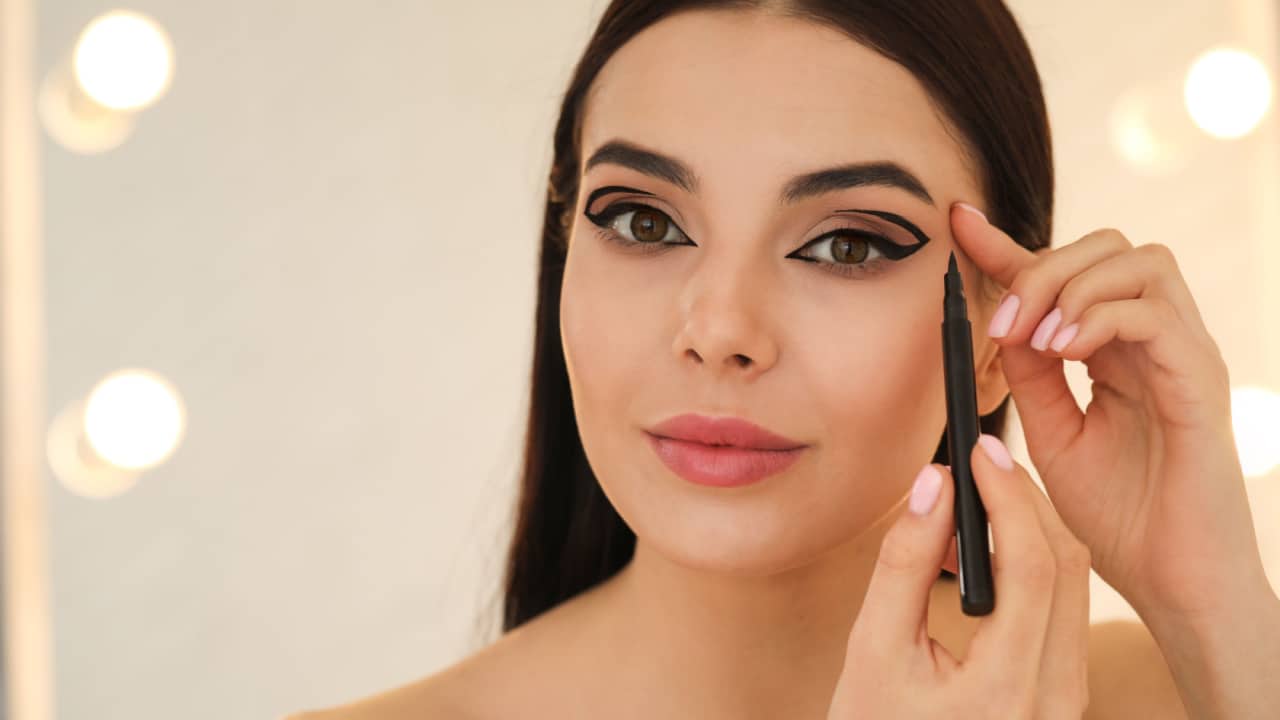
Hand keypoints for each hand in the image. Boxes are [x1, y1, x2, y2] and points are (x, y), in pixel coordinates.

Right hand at [829, 434, 1089, 719]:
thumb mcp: (872, 649)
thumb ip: (904, 564)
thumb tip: (934, 486)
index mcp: (1008, 688)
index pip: (1031, 564)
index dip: (1008, 494)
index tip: (977, 450)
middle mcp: (1056, 699)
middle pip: (1067, 568)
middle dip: (1026, 500)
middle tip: (981, 457)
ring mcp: (1066, 702)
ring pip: (1074, 587)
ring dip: (1032, 529)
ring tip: (978, 498)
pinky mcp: (1061, 696)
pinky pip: (1065, 612)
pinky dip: (1034, 566)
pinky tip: (988, 549)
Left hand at [949, 202, 1268, 624]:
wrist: (1171, 583)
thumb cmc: (1120, 516)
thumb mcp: (1053, 435)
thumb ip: (1031, 377)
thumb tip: (998, 323)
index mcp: (1118, 351)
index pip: (1066, 272)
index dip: (1008, 243)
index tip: (956, 223)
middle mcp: (1156, 341)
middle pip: (1109, 246)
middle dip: (1042, 265)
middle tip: (1002, 323)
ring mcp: (1184, 356)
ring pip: (1140, 262)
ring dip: (1072, 286)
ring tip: (1035, 340)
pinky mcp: (1201, 382)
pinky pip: (1155, 314)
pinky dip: (1099, 319)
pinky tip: (1062, 353)